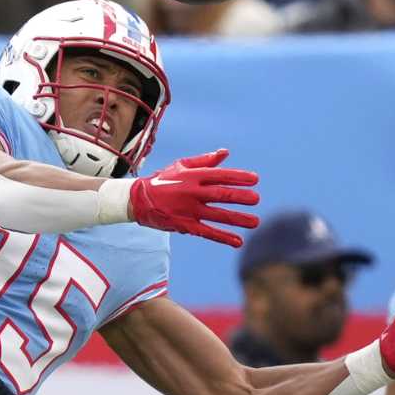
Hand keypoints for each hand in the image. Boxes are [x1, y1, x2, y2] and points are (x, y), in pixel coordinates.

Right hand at [128, 150, 259, 245]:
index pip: (220, 175)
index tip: (255, 179)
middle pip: (221, 194)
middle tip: (256, 199)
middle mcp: (192, 192)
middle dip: (240, 197)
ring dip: (237, 219)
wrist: (138, 200)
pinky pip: (207, 232)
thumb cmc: (163, 180)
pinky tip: (238, 242)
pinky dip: (223, 237)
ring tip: (255, 223)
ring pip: (217, 215)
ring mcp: (189, 210)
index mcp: (193, 176)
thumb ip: (205, 161)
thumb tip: (225, 153)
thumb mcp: (181, 166)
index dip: (238, 177)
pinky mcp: (185, 225)